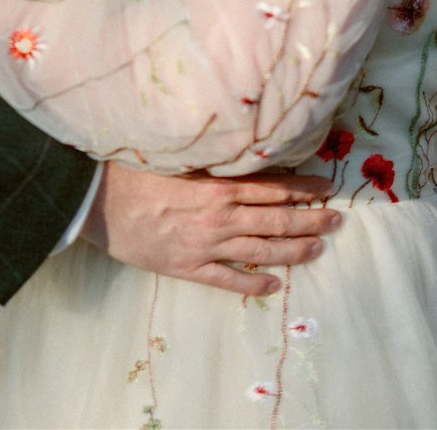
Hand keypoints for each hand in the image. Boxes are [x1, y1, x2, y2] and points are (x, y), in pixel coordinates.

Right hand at [82, 161, 341, 295]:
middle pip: (275, 220)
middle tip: (337, 219)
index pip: (271, 188)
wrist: (99, 202)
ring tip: (318, 249)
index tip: (326, 187)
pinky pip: (229, 280)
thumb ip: (210, 161)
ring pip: (261, 251)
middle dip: (310, 219)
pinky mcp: (189, 268)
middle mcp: (219, 217)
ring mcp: (206, 246)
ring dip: (293, 250)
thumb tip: (241, 152)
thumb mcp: (178, 157)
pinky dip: (254, 284)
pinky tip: (275, 285)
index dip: (302, 189)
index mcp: (217, 186)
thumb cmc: (134, 172)